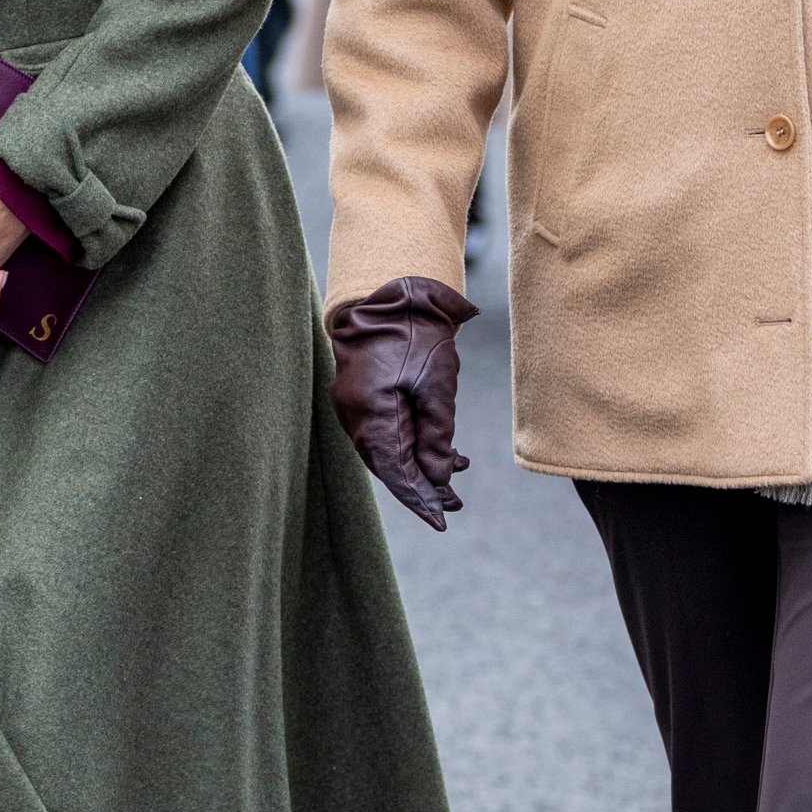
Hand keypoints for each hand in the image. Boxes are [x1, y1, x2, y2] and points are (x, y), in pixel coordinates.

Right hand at [328, 275, 477, 530]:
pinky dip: (412, 445)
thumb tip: (441, 477)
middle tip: (455, 504)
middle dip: (422, 487)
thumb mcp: (436, 385)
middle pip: (389, 466)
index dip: (419, 499)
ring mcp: (355, 408)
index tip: (442, 520)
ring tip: (457, 473)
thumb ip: (437, 434)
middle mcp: (354, 416)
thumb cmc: (414, 333)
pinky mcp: (363, 400)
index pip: (395, 471)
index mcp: (369, 412)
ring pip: (388, 452)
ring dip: (420, 465)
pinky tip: (443, 450)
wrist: (389, 291)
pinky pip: (385, 433)